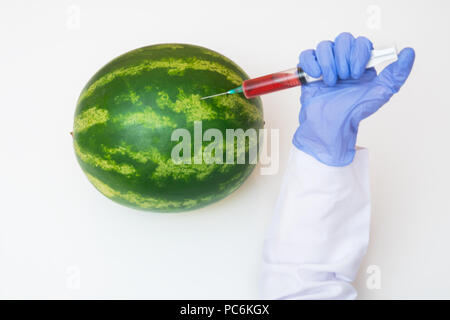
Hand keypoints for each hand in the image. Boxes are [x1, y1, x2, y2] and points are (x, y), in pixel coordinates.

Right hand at [293, 32, 414, 165]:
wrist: (332, 124)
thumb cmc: (354, 111)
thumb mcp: (381, 92)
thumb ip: (397, 74)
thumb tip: (409, 53)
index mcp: (359, 62)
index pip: (360, 42)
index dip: (358, 54)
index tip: (357, 74)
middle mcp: (342, 60)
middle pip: (343, 39)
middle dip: (344, 59)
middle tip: (345, 78)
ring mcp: (324, 64)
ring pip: (324, 46)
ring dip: (329, 64)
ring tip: (331, 82)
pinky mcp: (308, 70)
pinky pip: (307, 55)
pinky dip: (312, 65)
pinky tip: (318, 77)